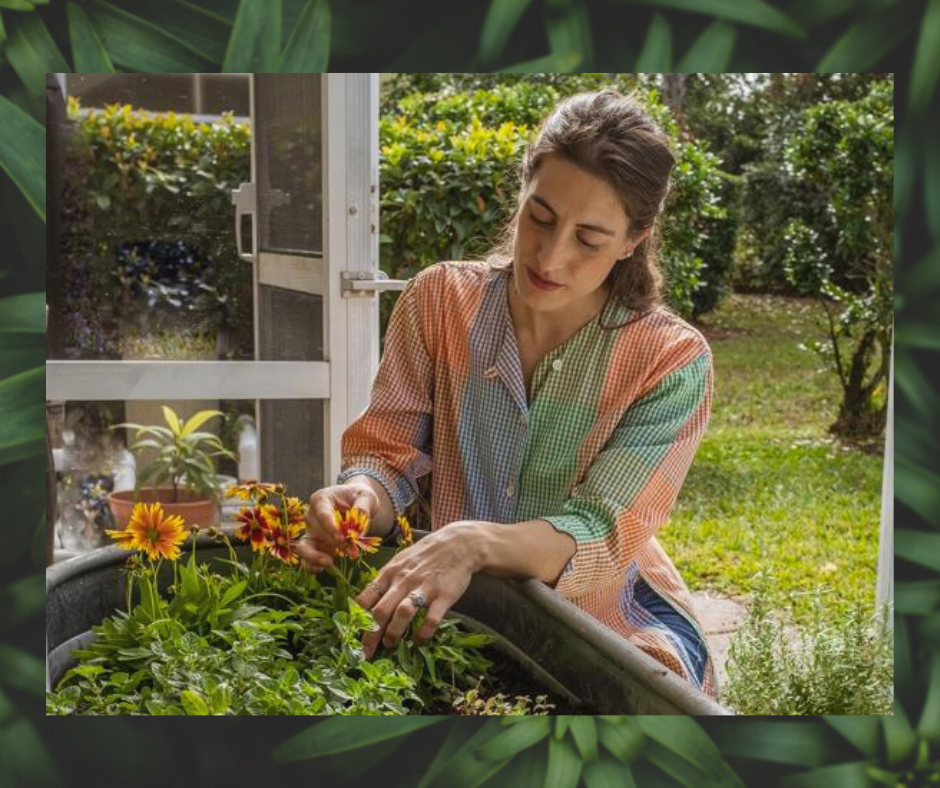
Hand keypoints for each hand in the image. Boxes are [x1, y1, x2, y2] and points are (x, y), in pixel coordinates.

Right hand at [296, 482, 380, 573]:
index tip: (341, 537)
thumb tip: (359, 520)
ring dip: (314, 556)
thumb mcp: (366, 496)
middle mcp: (311, 515)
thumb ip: (363, 506)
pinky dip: (311, 566)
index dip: (330, 526)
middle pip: (317, 531)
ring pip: (303, 546)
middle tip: (352, 550)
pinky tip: (322, 569)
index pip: (322, 513)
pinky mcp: (313, 545)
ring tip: (329, 563)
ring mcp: (310, 531)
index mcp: (321, 499)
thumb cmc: (358, 497)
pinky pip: (306, 559)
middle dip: (334, 542)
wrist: (355, 504)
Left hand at [355, 523, 478, 658]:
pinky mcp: (443, 595)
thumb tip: (367, 603)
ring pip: (402, 613)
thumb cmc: (425, 555)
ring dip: (393, 633)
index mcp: (390, 573)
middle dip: (370, 635)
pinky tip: (420, 640)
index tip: (353, 636)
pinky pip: (431, 618)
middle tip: (365, 653)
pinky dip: (424, 633)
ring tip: (389, 645)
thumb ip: (385, 581)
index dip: (357, 620)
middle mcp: (403, 581)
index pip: (366, 598)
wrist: (458, 544)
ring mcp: (424, 588)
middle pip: (380, 611)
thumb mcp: (400, 562)